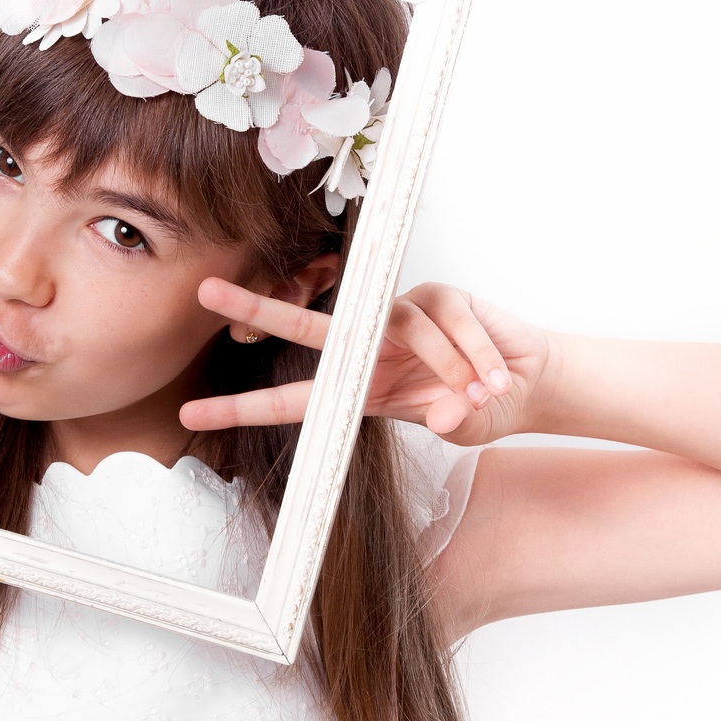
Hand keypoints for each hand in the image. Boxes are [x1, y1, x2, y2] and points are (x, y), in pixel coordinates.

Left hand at [178, 279, 554, 445]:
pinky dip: (478, 354)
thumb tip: (444, 416)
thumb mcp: (463, 426)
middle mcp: (370, 348)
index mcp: (361, 389)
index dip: (243, 408)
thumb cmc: (482, 407)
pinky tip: (497, 375)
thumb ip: (450, 422)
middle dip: (257, 311)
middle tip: (206, 293)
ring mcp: (401, 317)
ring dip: (451, 366)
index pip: (292, 401)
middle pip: (305, 327)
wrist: (528, 381)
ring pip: (405, 329)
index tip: (192, 412)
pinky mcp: (438, 295)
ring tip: (485, 392)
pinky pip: (450, 320)